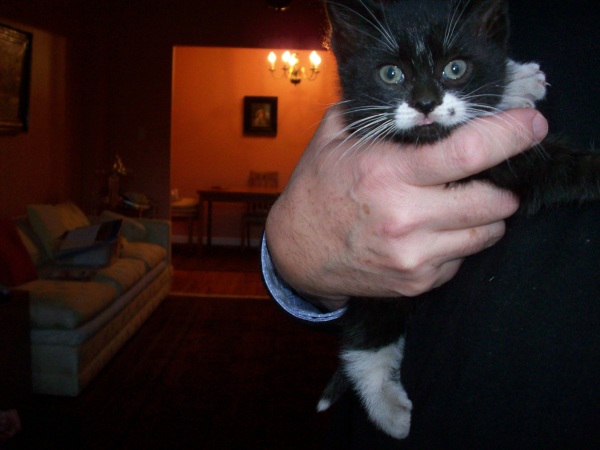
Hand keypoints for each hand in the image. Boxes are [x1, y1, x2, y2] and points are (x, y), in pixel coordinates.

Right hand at [265, 106, 547, 309]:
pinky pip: (463, 259)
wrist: (295, 252)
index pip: (468, 153)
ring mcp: (414, 256)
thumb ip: (375, 114)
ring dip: (483, 216)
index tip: (531, 126)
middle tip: (483, 177)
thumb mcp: (333, 140)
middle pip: (494, 201)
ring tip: (454, 206)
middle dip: (500, 185)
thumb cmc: (316, 191)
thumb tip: (418, 100)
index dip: (510, 136)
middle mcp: (406, 218)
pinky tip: (429, 233)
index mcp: (388, 174)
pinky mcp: (417, 282)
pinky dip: (457, 243)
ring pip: (487, 234)